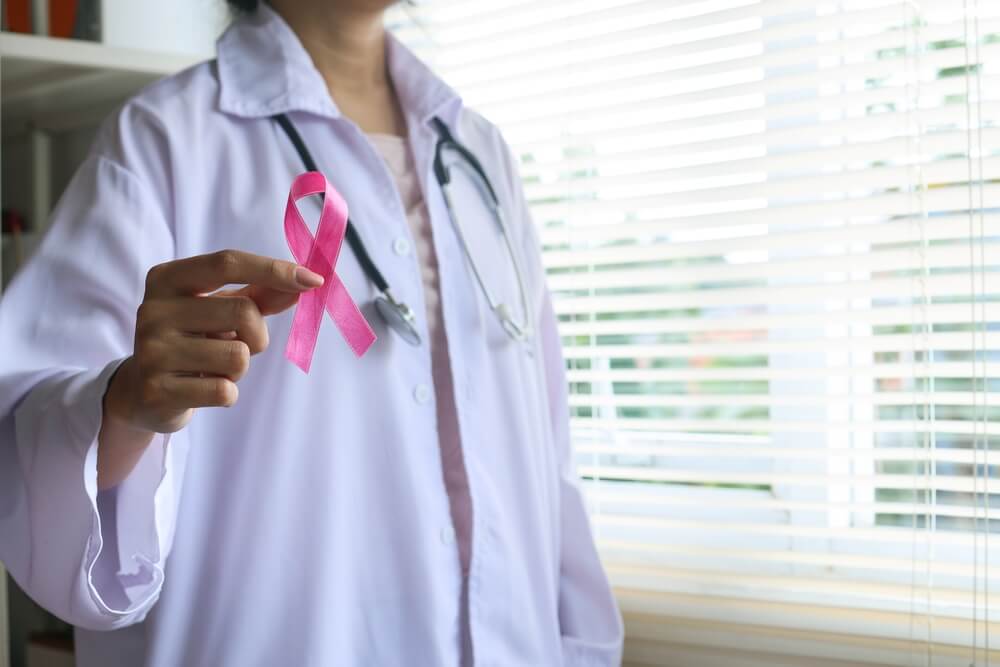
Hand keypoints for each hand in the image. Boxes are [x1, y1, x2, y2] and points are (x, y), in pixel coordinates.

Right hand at [105, 249, 322, 434]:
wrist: (142, 391)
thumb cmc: (192, 339)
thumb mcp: (219, 309)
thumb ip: (260, 294)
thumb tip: (305, 283)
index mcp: (167, 279)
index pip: (227, 262)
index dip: (274, 270)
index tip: (314, 280)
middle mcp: (153, 310)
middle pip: (243, 311)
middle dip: (257, 335)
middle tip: (238, 344)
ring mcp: (151, 351)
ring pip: (238, 356)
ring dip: (239, 368)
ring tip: (213, 368)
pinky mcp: (157, 392)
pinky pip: (225, 392)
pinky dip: (228, 393)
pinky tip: (203, 390)